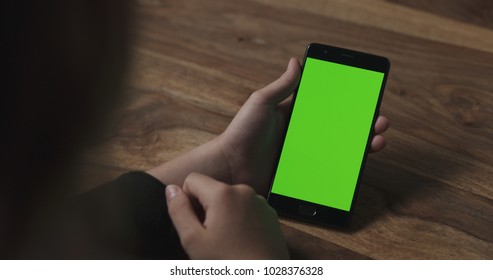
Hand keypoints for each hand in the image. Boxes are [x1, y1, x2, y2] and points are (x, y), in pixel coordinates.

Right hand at [165, 173, 288, 258]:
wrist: (265, 279)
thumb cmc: (230, 264)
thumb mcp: (194, 240)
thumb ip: (179, 210)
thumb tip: (171, 189)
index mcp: (223, 194)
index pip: (192, 179)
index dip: (186, 201)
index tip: (194, 224)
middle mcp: (244, 191)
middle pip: (211, 190)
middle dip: (206, 210)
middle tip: (210, 238)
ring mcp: (260, 202)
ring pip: (229, 200)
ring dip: (223, 216)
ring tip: (227, 242)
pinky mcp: (269, 213)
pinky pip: (245, 209)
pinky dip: (239, 221)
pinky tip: (241, 242)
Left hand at [216, 58, 389, 194]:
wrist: (230, 167)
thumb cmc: (241, 132)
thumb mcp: (262, 103)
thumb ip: (281, 86)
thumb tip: (296, 61)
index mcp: (294, 116)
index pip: (326, 107)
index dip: (347, 104)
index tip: (365, 100)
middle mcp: (301, 135)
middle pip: (338, 129)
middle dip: (361, 125)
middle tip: (379, 122)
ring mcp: (302, 156)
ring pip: (337, 150)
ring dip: (359, 146)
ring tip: (376, 142)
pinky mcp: (300, 174)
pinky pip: (326, 172)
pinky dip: (343, 170)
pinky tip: (356, 167)